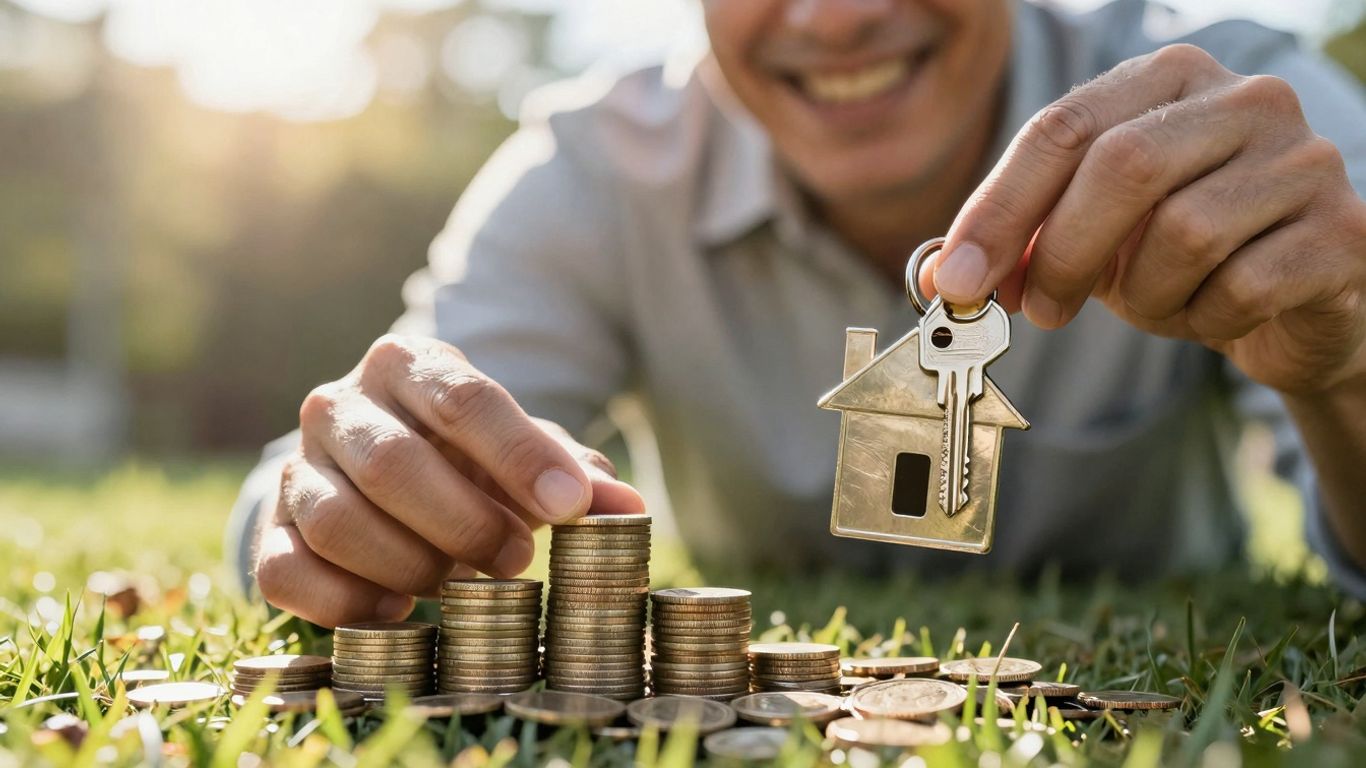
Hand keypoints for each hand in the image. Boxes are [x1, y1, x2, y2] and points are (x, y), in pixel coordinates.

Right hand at [252, 334, 644, 626]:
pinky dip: (347, 602)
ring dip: (413, 566)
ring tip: (462, 585)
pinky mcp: (268, 529)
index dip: (519, 455)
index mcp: (406, 363)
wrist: (381, 470)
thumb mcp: (521, 452)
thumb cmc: (466, 457)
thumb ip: (573, 473)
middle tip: (518, 560)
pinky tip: (400, 610)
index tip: (570, 506)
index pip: (462, 399)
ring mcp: (294, 467)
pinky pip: (287, 573)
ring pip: (338, 522)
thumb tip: (628, 509)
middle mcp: (338, 405)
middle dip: (466, 522)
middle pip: (393, 464)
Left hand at [923, 44, 1365, 393]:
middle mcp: (1247, 100)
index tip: (956, 278)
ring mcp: (1304, 160)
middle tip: (1039, 309)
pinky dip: (1204, 319)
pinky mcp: (1341, 230)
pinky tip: (1212, 314)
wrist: (1291, 306)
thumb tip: (940, 275)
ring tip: (1157, 303)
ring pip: (1184, 232)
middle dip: (1062, 253)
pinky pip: (1242, 287)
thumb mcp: (1089, 238)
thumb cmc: (1179, 259)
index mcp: (1171, 78)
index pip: (1064, 127)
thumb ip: (1021, 242)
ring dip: (1145, 295)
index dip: (1000, 208)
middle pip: (1122, 167)